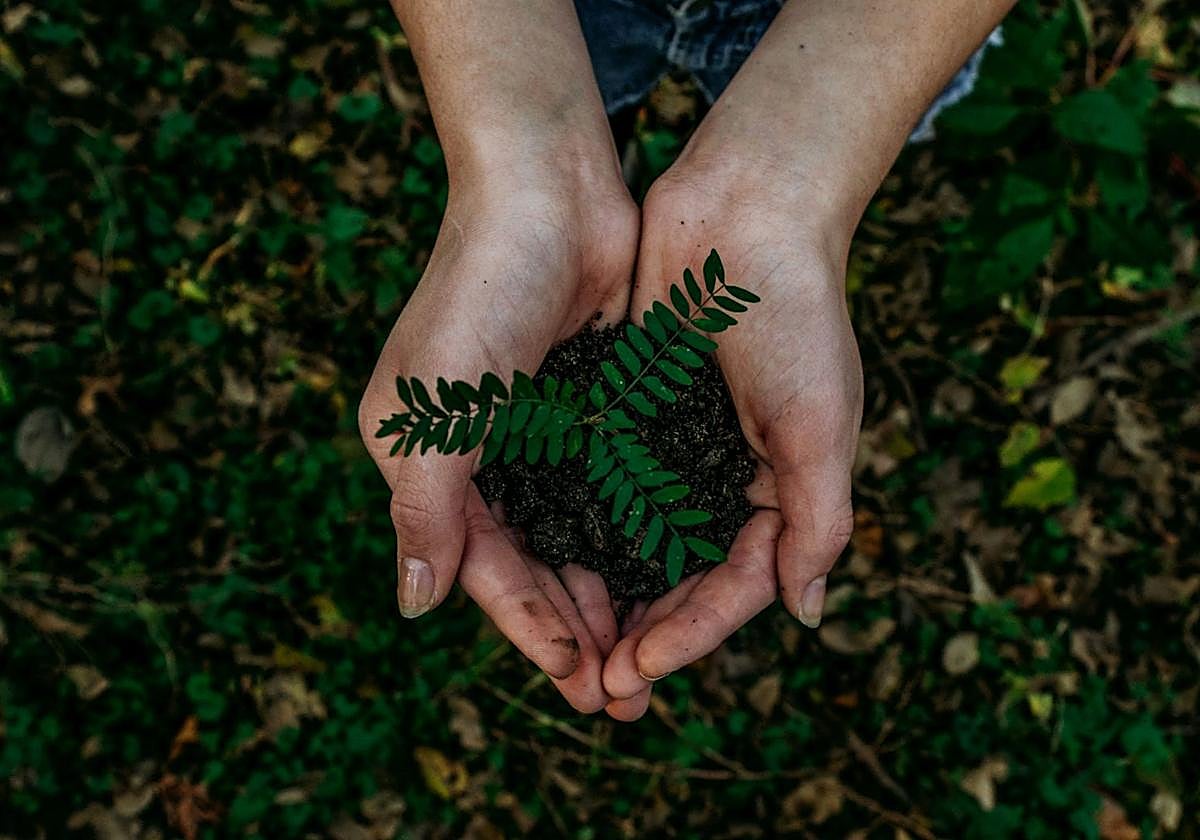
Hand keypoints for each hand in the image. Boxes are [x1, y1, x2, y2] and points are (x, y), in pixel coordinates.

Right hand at [359, 166, 638, 712]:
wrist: (549, 190)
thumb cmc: (480, 291)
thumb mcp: (436, 408)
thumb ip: (425, 509)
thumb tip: (414, 606)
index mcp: (429, 460)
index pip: (482, 568)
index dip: (529, 629)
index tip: (579, 682)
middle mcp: (481, 455)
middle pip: (532, 564)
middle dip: (575, 629)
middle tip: (624, 694)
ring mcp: (538, 432)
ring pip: (575, 536)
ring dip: (608, 593)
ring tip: (649, 653)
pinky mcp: (589, 407)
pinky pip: (611, 489)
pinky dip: (632, 534)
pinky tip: (665, 574)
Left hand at [601, 164, 862, 718]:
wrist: (746, 210)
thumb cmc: (796, 314)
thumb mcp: (821, 424)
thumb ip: (818, 521)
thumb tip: (806, 614)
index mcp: (778, 490)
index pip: (734, 586)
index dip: (690, 635)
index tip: (638, 670)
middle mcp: (722, 477)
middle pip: (679, 578)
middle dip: (642, 633)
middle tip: (595, 688)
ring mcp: (672, 446)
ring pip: (633, 541)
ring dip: (604, 594)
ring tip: (565, 646)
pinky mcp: (629, 410)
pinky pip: (600, 481)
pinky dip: (577, 524)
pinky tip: (542, 560)